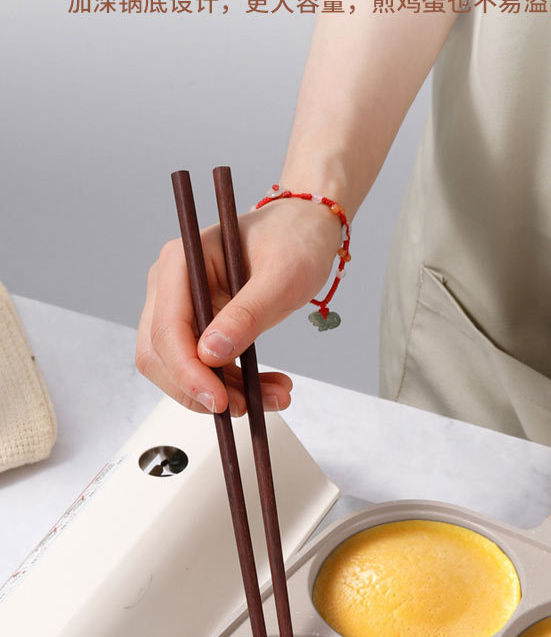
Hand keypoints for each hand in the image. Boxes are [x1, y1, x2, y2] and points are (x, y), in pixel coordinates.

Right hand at [136, 198, 342, 414]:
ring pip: (180, 367)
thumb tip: (211, 353)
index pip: (167, 329)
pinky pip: (203, 366)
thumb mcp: (282, 277)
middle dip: (199, 388)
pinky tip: (268, 388)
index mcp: (181, 261)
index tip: (220, 400)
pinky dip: (232, 384)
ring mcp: (181, 304)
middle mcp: (171, 283)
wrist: (305, 229)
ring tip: (274, 396)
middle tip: (242, 407)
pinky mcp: (198, 323)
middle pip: (160, 354)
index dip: (187, 372)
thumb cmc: (295, 239)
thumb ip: (247, 314)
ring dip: (222, 392)